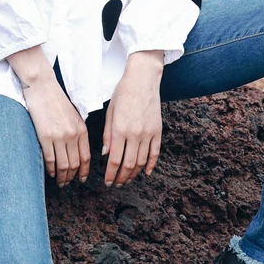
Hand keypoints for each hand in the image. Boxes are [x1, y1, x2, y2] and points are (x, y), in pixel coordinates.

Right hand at [21, 75, 90, 187]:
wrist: (42, 87)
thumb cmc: (56, 99)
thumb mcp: (73, 115)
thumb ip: (77, 131)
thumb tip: (76, 150)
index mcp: (81, 129)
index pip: (86, 157)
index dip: (84, 171)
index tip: (82, 179)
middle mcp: (72, 134)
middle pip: (75, 164)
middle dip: (71, 177)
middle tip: (67, 184)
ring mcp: (59, 136)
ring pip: (63, 165)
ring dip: (62, 177)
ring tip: (59, 182)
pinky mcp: (45, 136)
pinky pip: (50, 160)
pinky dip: (50, 169)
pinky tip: (50, 172)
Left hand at [102, 66, 162, 186]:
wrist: (143, 79)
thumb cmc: (123, 93)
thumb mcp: (110, 111)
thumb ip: (108, 134)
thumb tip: (106, 154)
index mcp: (120, 129)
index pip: (114, 160)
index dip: (111, 174)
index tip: (108, 182)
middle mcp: (135, 134)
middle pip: (128, 165)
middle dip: (122, 178)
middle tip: (117, 184)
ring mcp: (148, 133)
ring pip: (141, 162)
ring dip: (134, 174)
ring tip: (128, 179)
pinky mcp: (158, 131)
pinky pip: (155, 153)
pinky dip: (150, 165)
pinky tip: (145, 171)